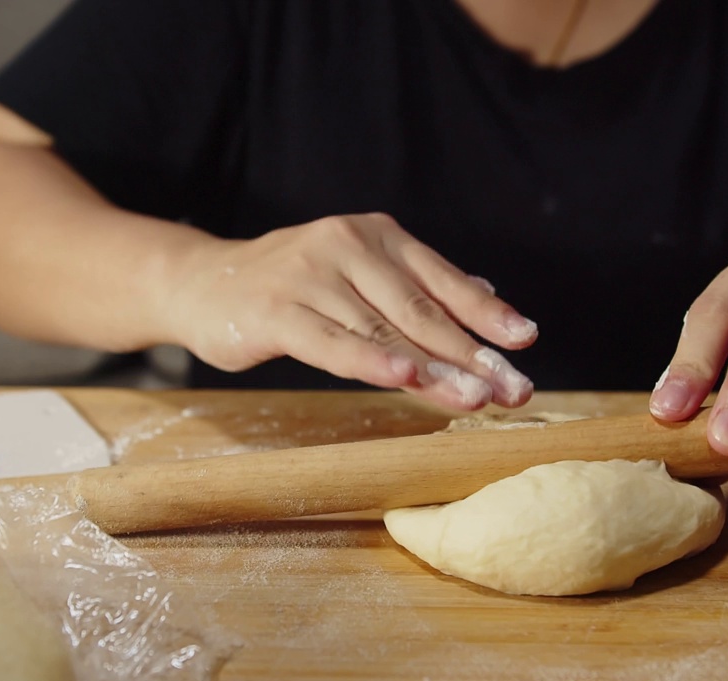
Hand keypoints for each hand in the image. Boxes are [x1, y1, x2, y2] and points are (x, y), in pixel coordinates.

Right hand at [168, 213, 537, 409]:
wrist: (202, 284)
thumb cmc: (289, 286)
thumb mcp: (354, 275)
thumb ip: (413, 285)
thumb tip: (483, 292)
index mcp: (375, 235)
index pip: (441, 279)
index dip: (485, 312)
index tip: (525, 341)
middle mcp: (347, 246)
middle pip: (421, 309)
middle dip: (471, 353)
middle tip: (512, 388)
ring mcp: (310, 276)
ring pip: (384, 329)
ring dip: (434, 367)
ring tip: (475, 397)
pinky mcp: (277, 311)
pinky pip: (333, 341)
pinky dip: (371, 360)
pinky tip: (406, 376)